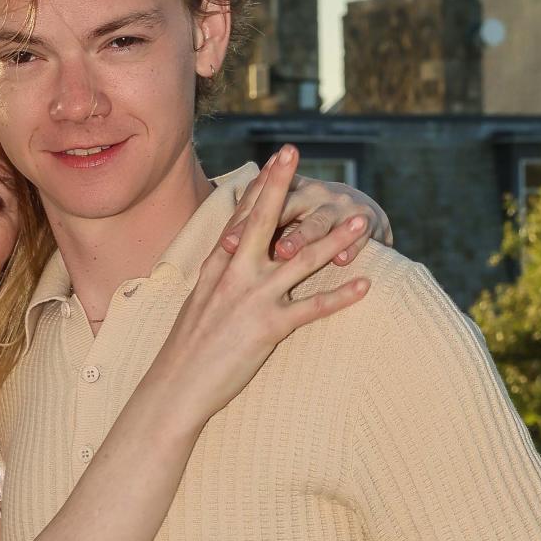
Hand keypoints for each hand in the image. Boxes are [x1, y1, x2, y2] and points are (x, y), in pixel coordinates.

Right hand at [146, 145, 370, 420]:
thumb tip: (230, 256)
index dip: (262, 185)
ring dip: (335, 239)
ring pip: (300, 260)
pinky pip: (311, 308)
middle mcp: (234, 274)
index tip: (278, 158)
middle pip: (263, 221)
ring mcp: (251, 299)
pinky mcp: (267, 328)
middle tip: (297, 153)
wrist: (175, 386)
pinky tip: (366, 285)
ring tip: (362, 221)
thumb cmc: (187, 349)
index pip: (242, 216)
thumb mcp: (199, 301)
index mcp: (217, 266)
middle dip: (282, 185)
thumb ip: (219, 275)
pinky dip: (340, 296)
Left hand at [220, 149, 392, 265]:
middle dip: (266, 225)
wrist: (363, 210)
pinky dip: (351, 247)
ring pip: (318, 222)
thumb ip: (261, 222)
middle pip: (287, 209)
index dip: (244, 224)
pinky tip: (342, 261)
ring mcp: (340, 206)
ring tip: (286, 253)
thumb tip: (224, 239)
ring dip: (302, 236)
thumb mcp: (290, 213)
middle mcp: (313, 194)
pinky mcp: (368, 222)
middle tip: (242, 245)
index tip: (225, 245)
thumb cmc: (312, 218)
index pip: (262, 206)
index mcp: (289, 192)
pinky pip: (358, 236)